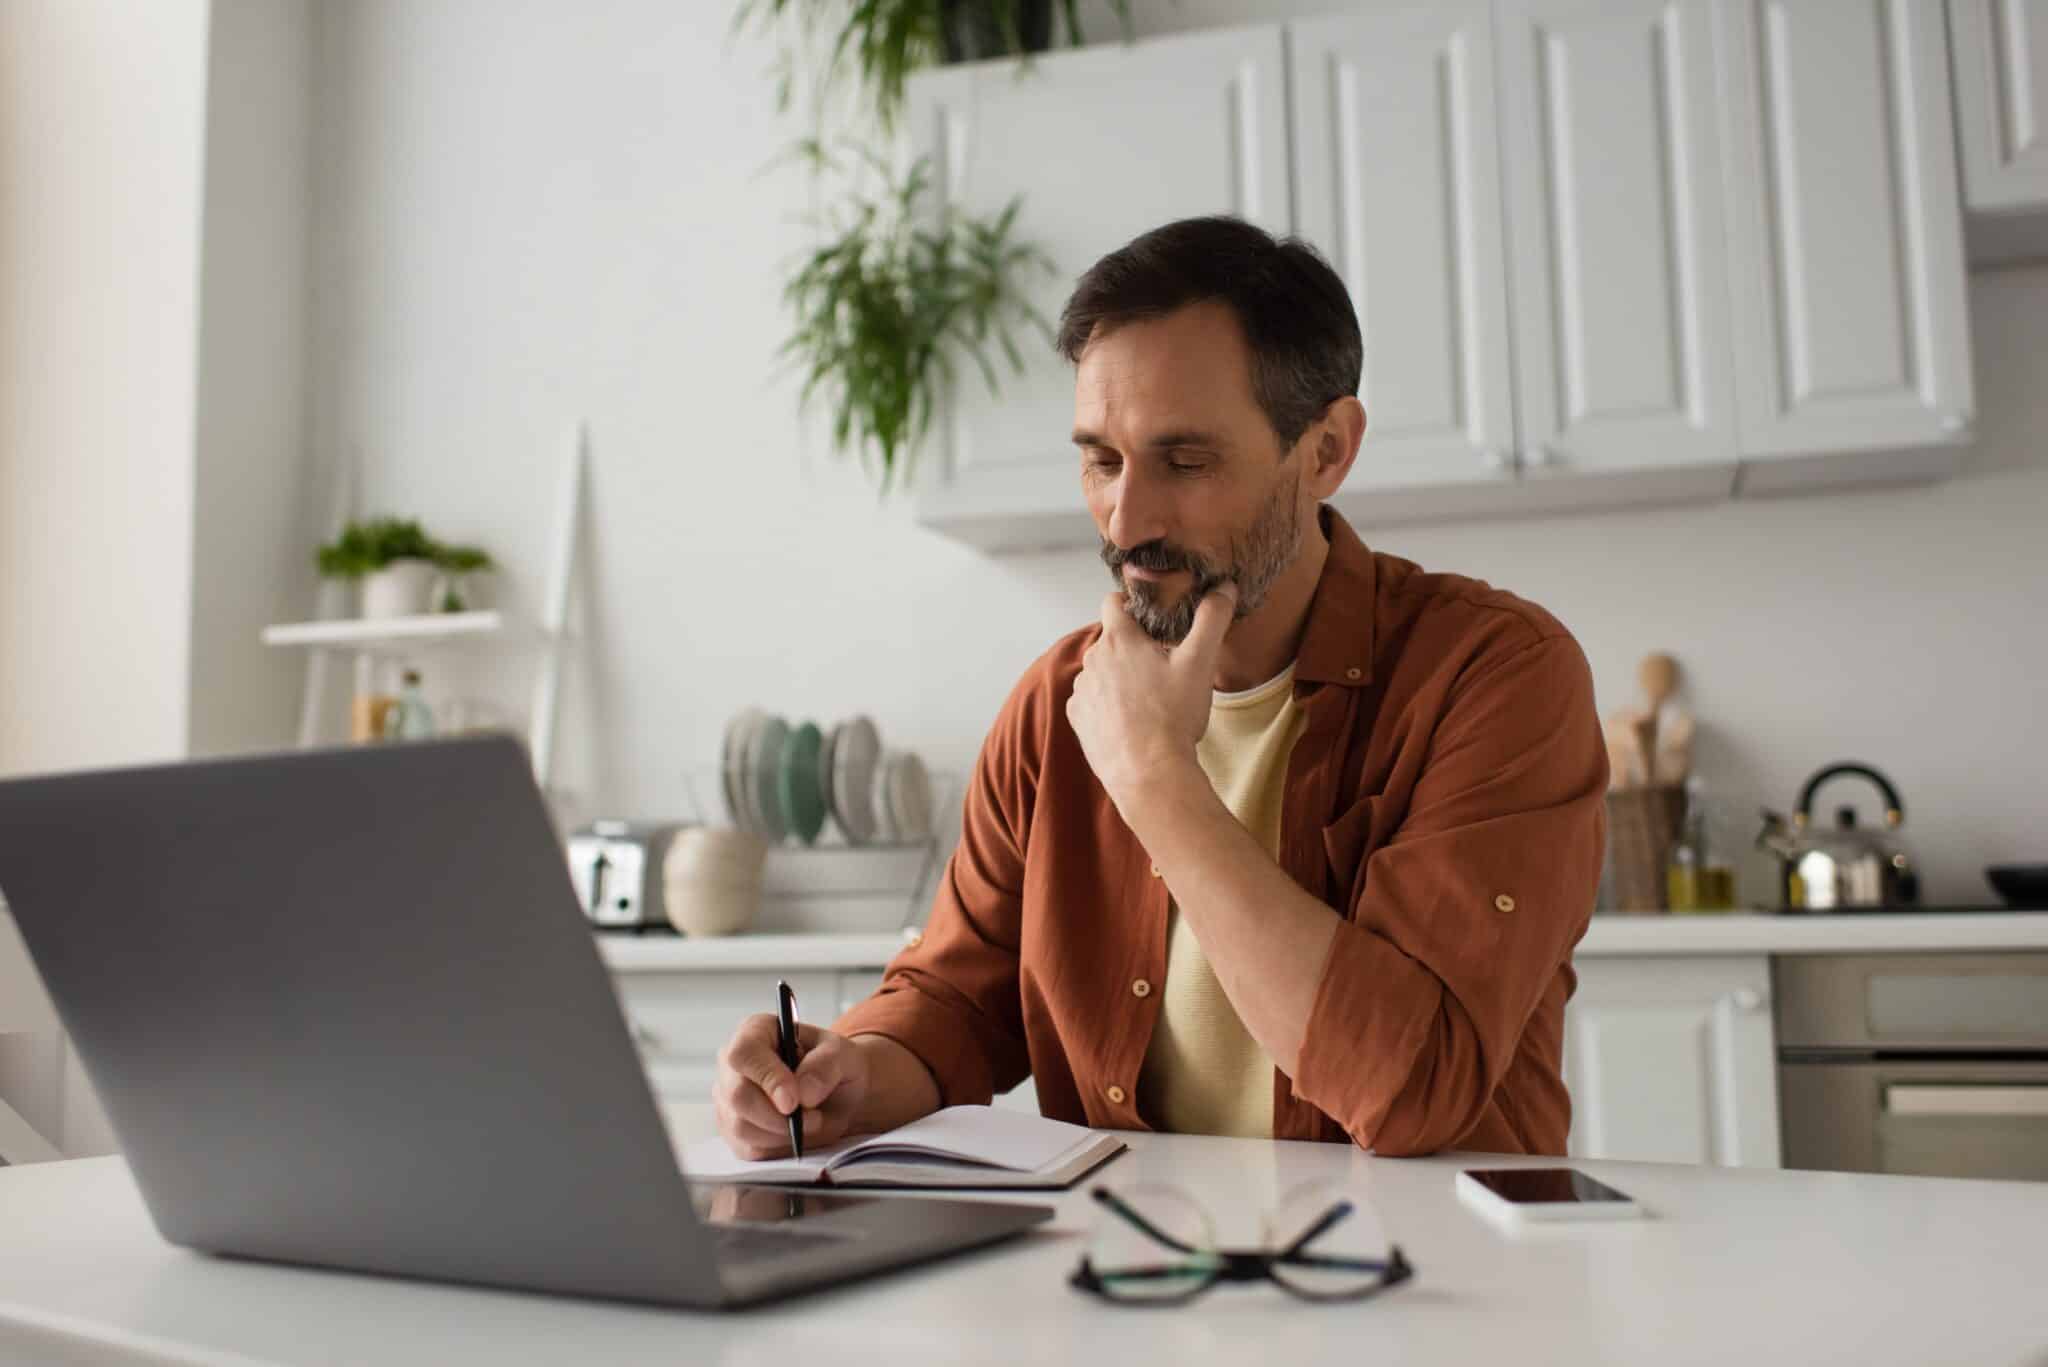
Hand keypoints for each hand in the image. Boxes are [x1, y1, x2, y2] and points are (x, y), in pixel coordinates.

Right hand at [713, 1015, 870, 1159]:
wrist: (837, 1094)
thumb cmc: (833, 1066)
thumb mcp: (843, 1055)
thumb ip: (826, 1066)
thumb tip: (804, 1092)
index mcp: (756, 1031)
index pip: (744, 1053)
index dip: (767, 1078)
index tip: (793, 1101)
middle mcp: (734, 1064)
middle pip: (738, 1096)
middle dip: (779, 1116)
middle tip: (813, 1119)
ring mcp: (728, 1098)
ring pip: (741, 1127)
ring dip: (782, 1134)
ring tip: (811, 1122)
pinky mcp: (733, 1130)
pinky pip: (748, 1148)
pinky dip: (778, 1147)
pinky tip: (797, 1133)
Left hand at [1066, 584, 1237, 810]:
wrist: (1150, 774)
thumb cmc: (1174, 716)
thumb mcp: (1201, 662)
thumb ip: (1212, 619)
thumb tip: (1224, 588)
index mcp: (1119, 639)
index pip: (1113, 601)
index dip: (1131, 604)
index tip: (1149, 617)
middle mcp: (1092, 660)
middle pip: (1111, 641)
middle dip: (1133, 648)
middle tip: (1162, 668)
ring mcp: (1081, 691)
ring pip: (1101, 672)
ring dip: (1119, 678)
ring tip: (1148, 701)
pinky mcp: (1077, 719)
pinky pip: (1091, 701)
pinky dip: (1107, 706)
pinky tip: (1131, 721)